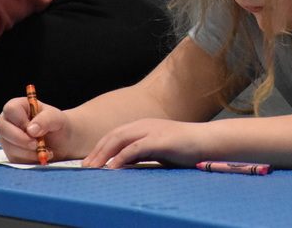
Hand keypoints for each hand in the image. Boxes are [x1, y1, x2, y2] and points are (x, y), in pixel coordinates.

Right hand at [0, 96, 71, 163]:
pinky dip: (29, 159)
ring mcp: (8, 138)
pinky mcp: (11, 153)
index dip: (20, 120)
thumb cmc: (58, 126)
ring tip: (44, 149)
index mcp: (20, 107)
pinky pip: (14, 158)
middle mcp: (10, 121)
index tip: (33, 129)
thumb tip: (30, 129)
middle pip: (2, 128)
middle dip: (20, 139)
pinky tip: (40, 155)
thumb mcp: (58, 119)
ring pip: (8, 145)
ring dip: (27, 151)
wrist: (63, 143)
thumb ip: (46, 119)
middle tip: (36, 144)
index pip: (10, 109)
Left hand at [82, 119, 211, 168]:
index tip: (89, 161)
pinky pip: (135, 148)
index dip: (100, 147)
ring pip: (120, 139)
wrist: (207, 141)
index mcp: (143, 126)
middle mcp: (144, 125)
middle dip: (97, 151)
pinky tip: (113, 167)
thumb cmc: (185, 148)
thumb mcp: (158, 150)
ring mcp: (152, 130)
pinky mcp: (160, 140)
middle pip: (113, 136)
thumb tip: (123, 164)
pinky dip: (121, 157)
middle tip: (85, 167)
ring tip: (94, 167)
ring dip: (104, 154)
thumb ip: (141, 154)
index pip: (115, 135)